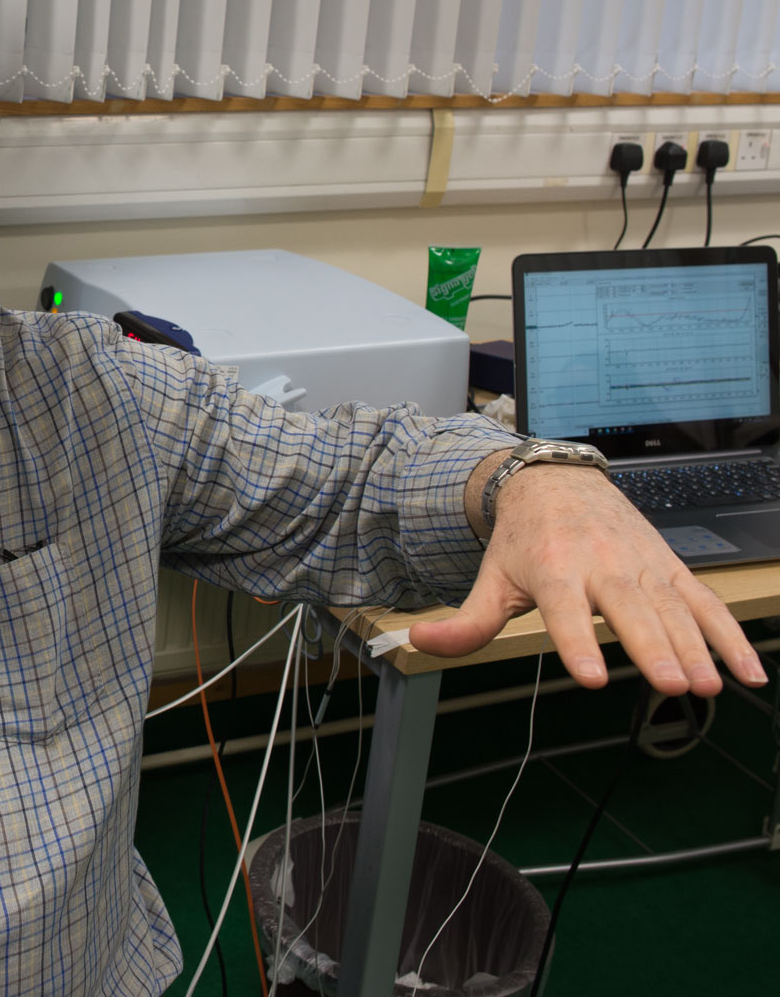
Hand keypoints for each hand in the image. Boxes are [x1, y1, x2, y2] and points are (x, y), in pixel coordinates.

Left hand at [410, 464, 766, 694]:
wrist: (558, 480)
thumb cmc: (525, 537)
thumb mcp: (492, 576)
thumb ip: (466, 623)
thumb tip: (419, 646)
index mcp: (555, 569)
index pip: (566, 613)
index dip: (578, 644)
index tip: (594, 677)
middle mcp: (602, 566)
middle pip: (629, 611)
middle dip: (652, 648)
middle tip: (669, 685)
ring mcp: (642, 567)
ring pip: (672, 611)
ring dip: (695, 650)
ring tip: (708, 686)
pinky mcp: (669, 569)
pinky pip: (705, 605)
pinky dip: (729, 636)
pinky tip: (748, 671)